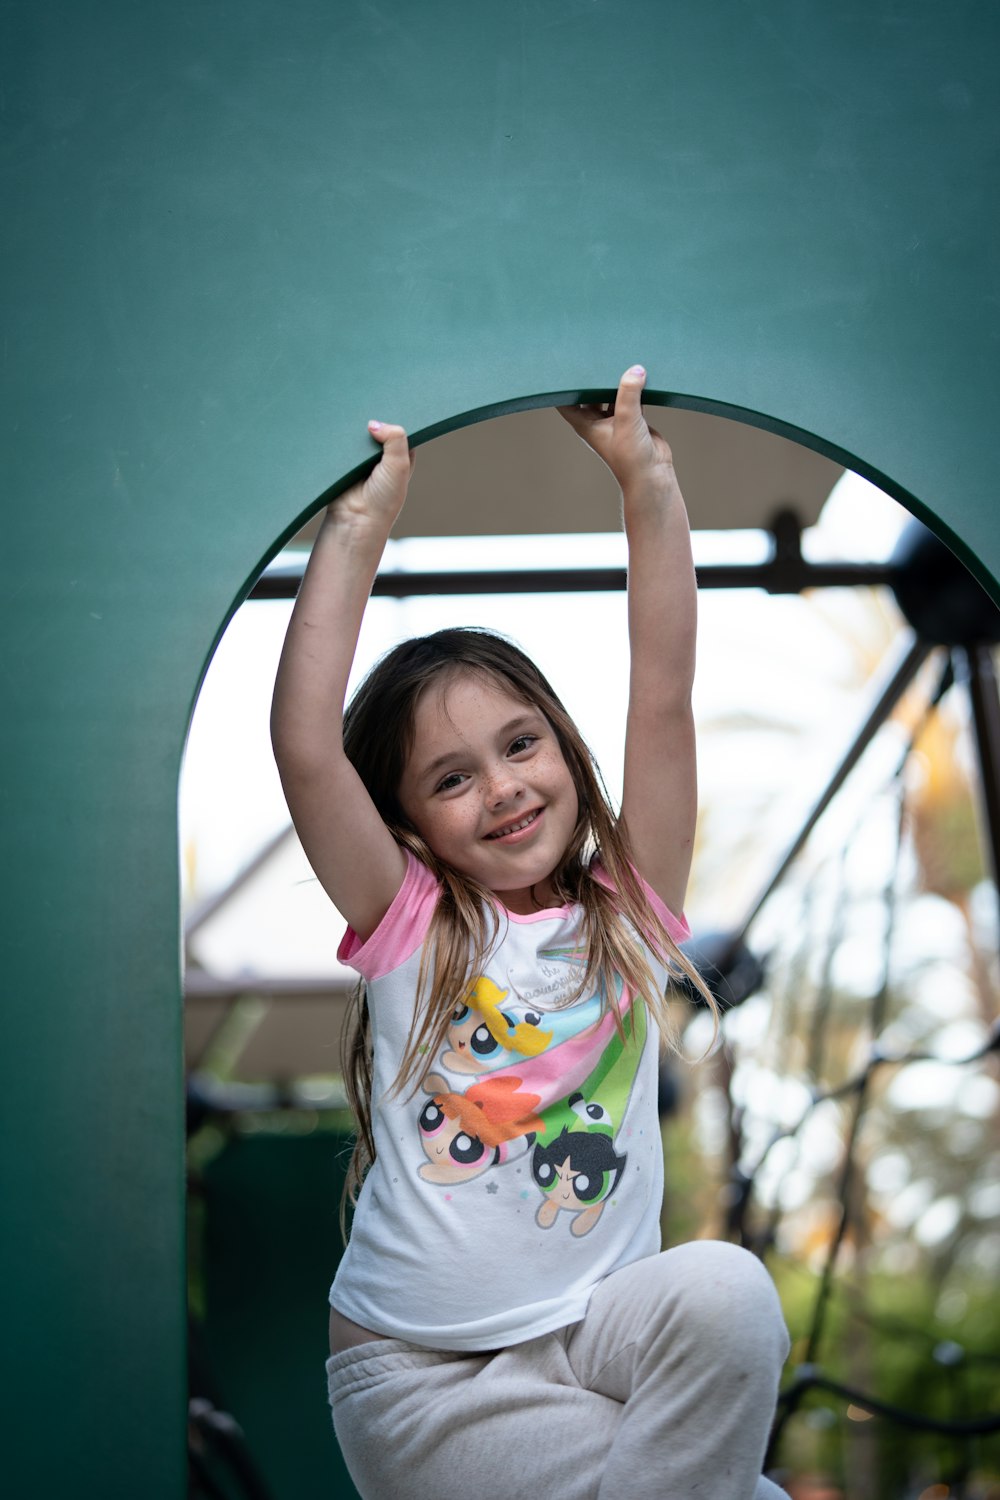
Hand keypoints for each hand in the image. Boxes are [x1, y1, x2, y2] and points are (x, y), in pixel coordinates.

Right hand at [330, 420, 415, 533]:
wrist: (355, 520)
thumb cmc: (383, 500)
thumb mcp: (399, 466)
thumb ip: (396, 440)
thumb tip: (374, 423)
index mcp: (400, 457)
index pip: (400, 430)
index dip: (395, 419)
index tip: (389, 406)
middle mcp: (381, 457)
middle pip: (378, 430)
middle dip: (373, 423)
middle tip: (367, 410)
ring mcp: (361, 459)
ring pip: (358, 435)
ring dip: (354, 430)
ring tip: (352, 420)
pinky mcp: (342, 462)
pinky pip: (340, 444)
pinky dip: (339, 439)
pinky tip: (339, 432)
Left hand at [558, 366, 675, 499]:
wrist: (652, 474)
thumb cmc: (630, 457)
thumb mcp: (626, 419)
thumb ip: (629, 393)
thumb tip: (636, 370)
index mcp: (585, 424)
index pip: (566, 401)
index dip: (563, 386)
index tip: (562, 367)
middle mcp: (598, 421)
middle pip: (590, 394)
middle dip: (592, 378)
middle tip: (593, 356)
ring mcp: (616, 420)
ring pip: (612, 394)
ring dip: (616, 381)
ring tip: (618, 360)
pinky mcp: (634, 419)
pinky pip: (631, 398)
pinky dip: (635, 388)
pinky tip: (640, 375)